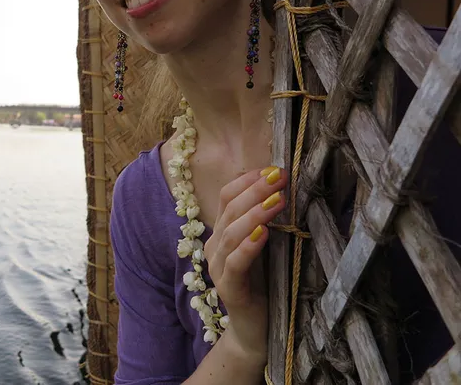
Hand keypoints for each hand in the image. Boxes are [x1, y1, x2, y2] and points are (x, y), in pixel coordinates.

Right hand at [203, 166, 287, 360]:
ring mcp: (218, 268)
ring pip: (231, 233)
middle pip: (229, 210)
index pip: (226, 197)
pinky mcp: (229, 289)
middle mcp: (215, 247)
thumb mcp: (266, 248)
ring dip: (255, 213)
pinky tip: (263, 234)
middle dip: (255, 191)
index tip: (273, 169)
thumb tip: (285, 191)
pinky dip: (248, 246)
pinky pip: (235, 263)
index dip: (247, 181)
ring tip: (278, 200)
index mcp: (222, 233)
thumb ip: (267, 223)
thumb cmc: (264, 287)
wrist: (256, 332)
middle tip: (279, 177)